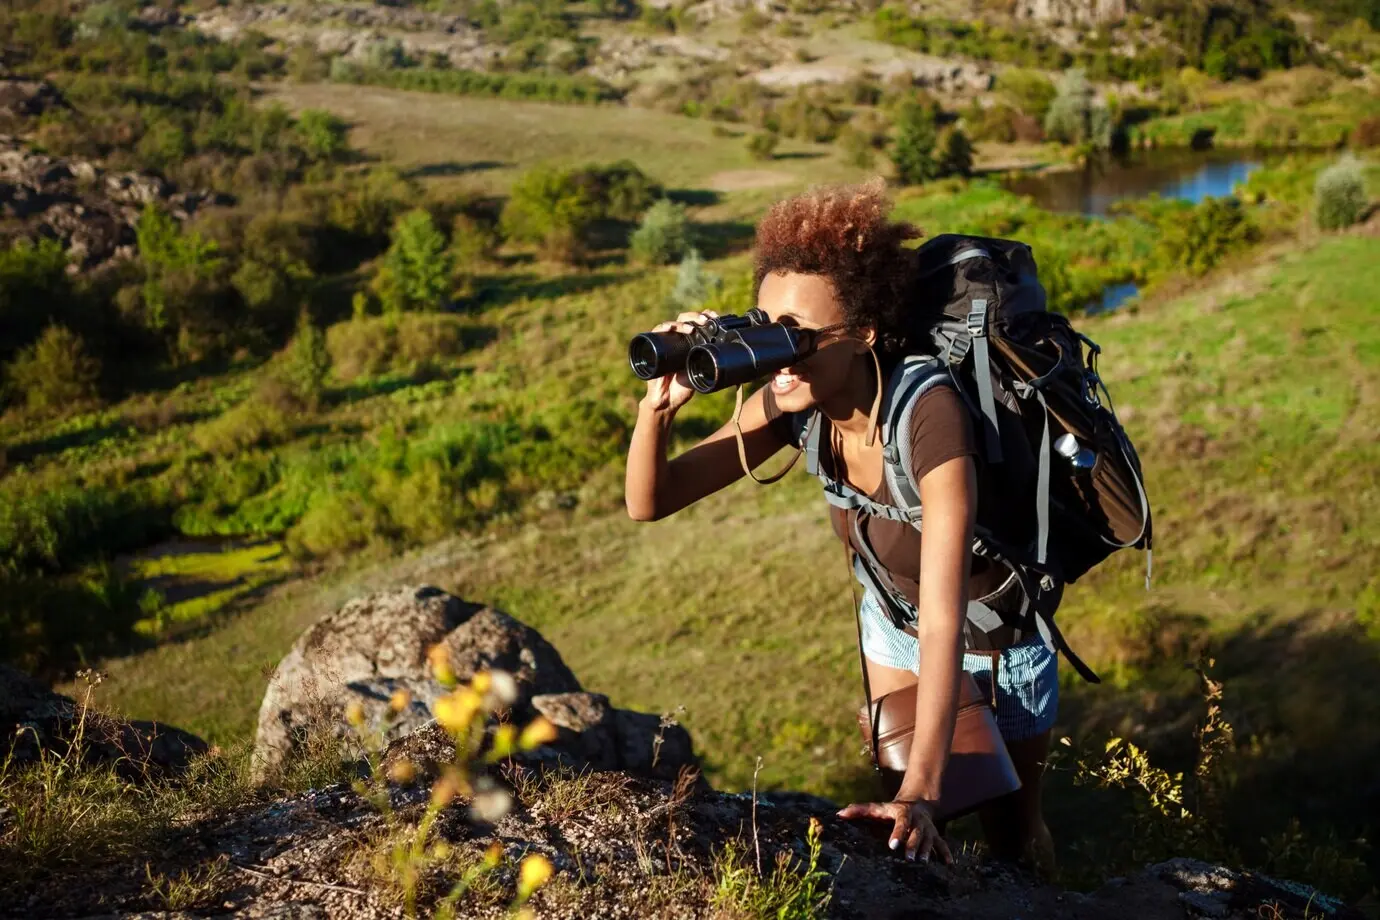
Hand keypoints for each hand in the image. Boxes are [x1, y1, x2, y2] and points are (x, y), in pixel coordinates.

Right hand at [641, 311, 717, 413]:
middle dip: (696, 317)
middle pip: (685, 320)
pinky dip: (663, 327)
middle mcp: (677, 341)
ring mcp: (665, 343)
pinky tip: (670, 327)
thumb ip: (707, 364)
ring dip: (682, 322)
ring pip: (673, 324)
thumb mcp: (699, 373)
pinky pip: (657, 332)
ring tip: (691, 328)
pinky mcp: (654, 347)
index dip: (705, 317)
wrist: (667, 401)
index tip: (714, 316)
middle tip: (705, 320)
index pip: (696, 324)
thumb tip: (722, 355)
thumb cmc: (682, 389)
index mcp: (689, 345)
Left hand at [836, 799, 951, 863]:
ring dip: (928, 851)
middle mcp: (918, 820)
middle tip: (909, 859)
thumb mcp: (876, 808)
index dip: (898, 832)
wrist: (916, 802)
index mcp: (903, 812)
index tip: (892, 845)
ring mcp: (928, 828)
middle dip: (914, 845)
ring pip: (930, 839)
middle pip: (917, 832)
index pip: (901, 820)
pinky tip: (949, 865)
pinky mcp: (935, 836)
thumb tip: (839, 815)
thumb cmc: (890, 810)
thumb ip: (859, 810)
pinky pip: (942, 845)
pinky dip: (946, 854)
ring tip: (924, 863)